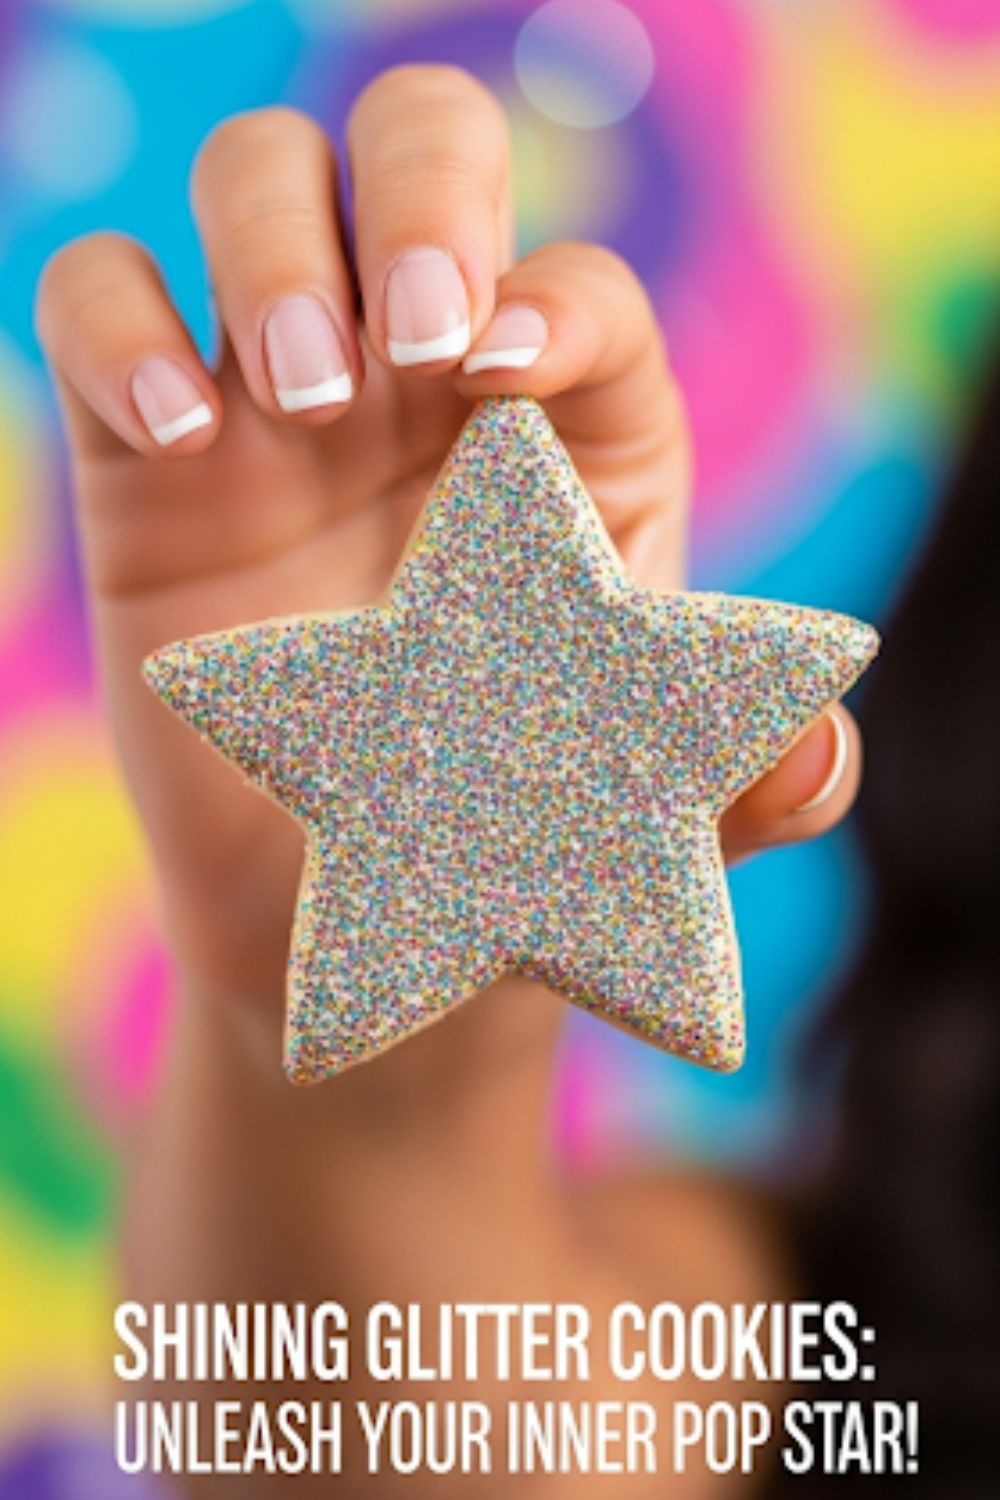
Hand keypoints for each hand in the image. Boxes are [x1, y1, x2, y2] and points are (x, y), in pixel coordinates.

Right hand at [37, 67, 858, 1023]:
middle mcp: (423, 378)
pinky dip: (117, 330)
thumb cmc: (500, 842)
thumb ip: (760, 787)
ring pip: (257, 183)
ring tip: (300, 399)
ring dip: (275, 246)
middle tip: (414, 349)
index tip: (505, 381)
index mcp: (568, 432)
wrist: (336, 922)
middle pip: (417, 145)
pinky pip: (93, 302)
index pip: (576, 286)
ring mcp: (277, 395)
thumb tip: (822, 749)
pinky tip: (175, 442)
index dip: (552, 297)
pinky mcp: (142, 452)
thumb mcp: (642, 821)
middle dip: (423, 198)